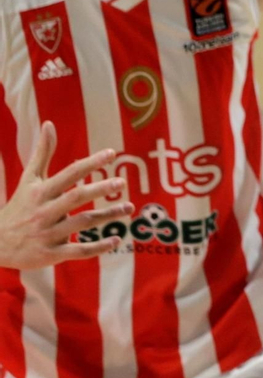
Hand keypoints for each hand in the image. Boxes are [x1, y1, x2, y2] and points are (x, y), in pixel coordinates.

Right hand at [0, 123, 131, 269]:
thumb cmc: (19, 207)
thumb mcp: (29, 180)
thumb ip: (42, 153)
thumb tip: (49, 123)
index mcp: (41, 192)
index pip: (69, 174)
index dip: (90, 163)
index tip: (111, 154)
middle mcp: (44, 212)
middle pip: (76, 197)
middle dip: (100, 189)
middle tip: (121, 182)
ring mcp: (47, 234)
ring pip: (82, 223)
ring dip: (107, 216)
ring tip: (128, 208)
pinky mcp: (50, 254)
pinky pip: (78, 251)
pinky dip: (98, 247)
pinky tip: (116, 239)